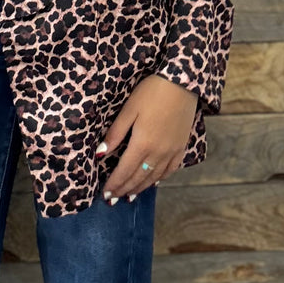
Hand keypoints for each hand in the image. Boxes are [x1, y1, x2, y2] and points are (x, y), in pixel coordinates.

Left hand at [97, 74, 197, 202]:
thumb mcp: (129, 109)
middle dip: (124, 189)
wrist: (183, 83)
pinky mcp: (182, 146)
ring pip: (154, 177)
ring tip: (129, 196)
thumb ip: (115, 133)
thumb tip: (101, 154)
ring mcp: (172, 151)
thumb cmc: (152, 92)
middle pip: (138, 177)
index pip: (124, 171)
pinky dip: (159, 179)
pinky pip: (170, 170)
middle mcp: (158, 153)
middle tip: (113, 199)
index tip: (105, 194)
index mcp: (142, 144)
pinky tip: (153, 182)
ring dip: (140, 188)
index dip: (114, 184)